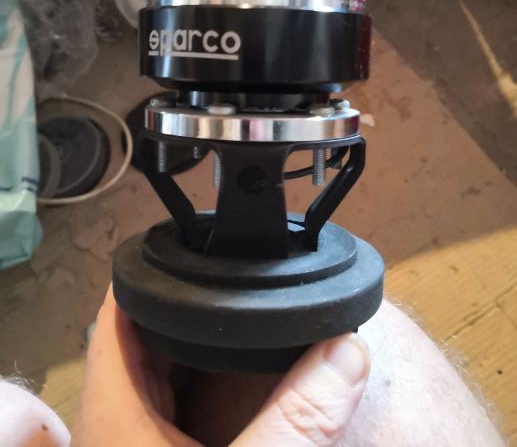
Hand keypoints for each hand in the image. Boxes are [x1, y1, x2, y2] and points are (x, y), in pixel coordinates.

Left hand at [72, 286, 369, 446]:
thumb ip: (300, 417)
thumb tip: (348, 348)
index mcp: (116, 414)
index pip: (117, 317)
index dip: (147, 273)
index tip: (192, 246)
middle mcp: (116, 425)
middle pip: (141, 339)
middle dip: (187, 306)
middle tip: (237, 279)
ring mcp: (134, 445)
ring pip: (160, 376)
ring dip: (197, 347)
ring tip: (244, 316)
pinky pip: (174, 407)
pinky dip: (204, 387)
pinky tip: (241, 384)